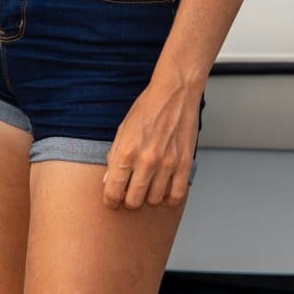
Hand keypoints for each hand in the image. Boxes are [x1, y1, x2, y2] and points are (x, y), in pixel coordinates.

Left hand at [103, 75, 202, 209]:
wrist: (175, 93)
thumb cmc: (148, 107)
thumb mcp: (122, 129)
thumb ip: (114, 156)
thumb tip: (108, 179)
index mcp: (126, 152)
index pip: (113, 191)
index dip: (110, 200)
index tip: (112, 200)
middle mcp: (146, 161)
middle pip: (134, 201)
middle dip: (129, 201)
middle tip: (130, 193)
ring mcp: (167, 164)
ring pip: (155, 200)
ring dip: (149, 197)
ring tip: (148, 186)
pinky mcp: (184, 164)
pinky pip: (177, 195)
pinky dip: (169, 198)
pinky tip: (165, 190)